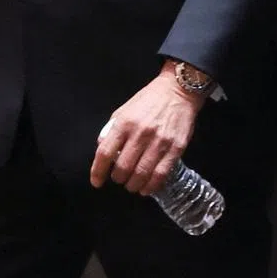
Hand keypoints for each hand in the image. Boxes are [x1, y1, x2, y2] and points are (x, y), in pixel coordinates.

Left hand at [89, 60, 205, 194]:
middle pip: (122, 168)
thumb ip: (112, 129)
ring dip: (133, 185)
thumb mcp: (125, 109)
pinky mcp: (175, 147)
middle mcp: (141, 133)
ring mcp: (160, 141)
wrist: (179, 89)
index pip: (105, 153)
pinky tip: (146, 187)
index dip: (98, 172)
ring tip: (132, 184)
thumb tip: (102, 150)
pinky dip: (150, 186)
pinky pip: (160, 174)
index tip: (97, 182)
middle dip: (118, 179)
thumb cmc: (149, 99)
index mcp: (125, 122)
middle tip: (120, 178)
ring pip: (141, 175)